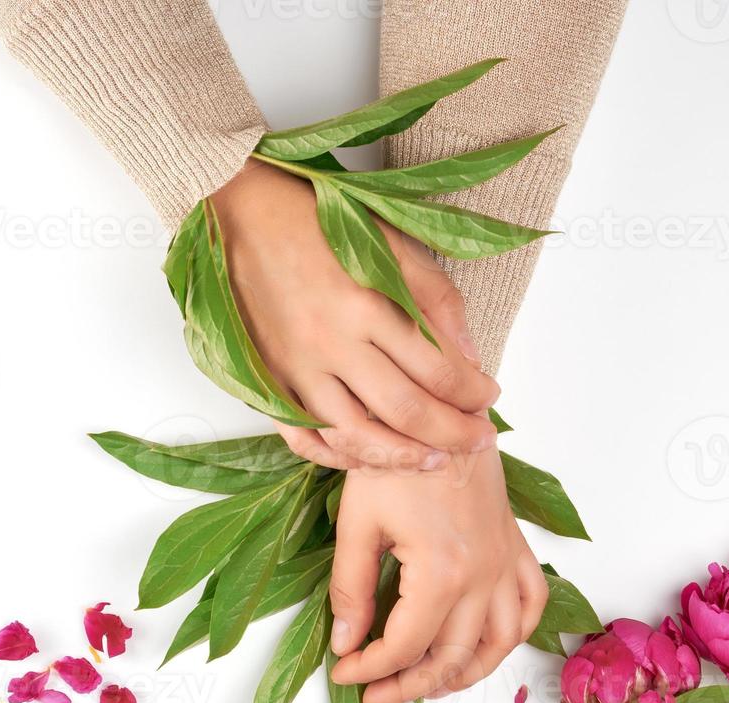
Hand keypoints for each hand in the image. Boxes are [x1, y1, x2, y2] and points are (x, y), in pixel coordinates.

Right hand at [209, 159, 499, 470]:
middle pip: (405, 412)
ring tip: (434, 463)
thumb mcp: (390, 242)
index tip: (489, 398)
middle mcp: (331, 343)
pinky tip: (370, 460)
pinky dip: (339, 458)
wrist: (238, 213)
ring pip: (356, 438)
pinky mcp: (267, 380)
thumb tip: (470, 357)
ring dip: (402, 459)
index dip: (472, 394)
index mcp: (368, 304)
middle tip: (478, 440)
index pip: (438, 370)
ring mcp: (295, 368)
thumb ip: (435, 298)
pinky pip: (305, 438)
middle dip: (452, 434)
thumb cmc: (318, 221)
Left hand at [327, 449, 548, 702]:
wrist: (440, 408)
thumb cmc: (397, 455)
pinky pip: (530, 603)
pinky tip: (488, 644)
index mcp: (441, 571)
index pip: (404, 645)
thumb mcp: (358, 522)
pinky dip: (514, 633)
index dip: (369, 669)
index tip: (345, 672)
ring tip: (429, 685)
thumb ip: (351, 589)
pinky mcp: (515, 546)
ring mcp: (505, 562)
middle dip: (409, 684)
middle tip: (376, 693)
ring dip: (465, 674)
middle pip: (451, 656)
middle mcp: (482, 575)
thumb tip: (345, 643)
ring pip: (498, 643)